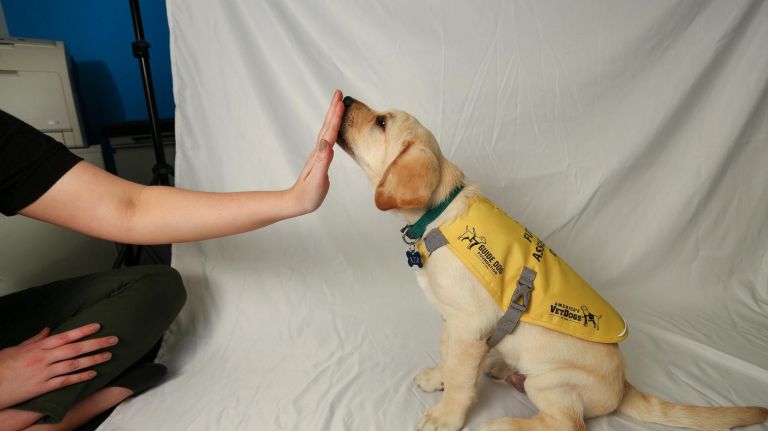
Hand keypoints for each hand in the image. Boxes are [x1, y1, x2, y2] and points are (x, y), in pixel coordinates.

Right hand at [0, 324, 116, 409]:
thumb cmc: (1, 365)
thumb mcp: (17, 348)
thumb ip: (36, 339)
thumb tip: (50, 329)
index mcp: (38, 347)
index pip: (65, 336)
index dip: (83, 330)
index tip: (98, 326)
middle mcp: (44, 359)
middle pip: (75, 349)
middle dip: (96, 343)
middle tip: (114, 339)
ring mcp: (44, 374)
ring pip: (74, 365)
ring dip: (93, 360)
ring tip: (109, 355)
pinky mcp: (43, 388)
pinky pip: (66, 382)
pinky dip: (80, 377)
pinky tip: (93, 373)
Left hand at [290, 89, 344, 213]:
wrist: (297, 202)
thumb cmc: (308, 194)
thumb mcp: (317, 179)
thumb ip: (322, 161)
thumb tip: (326, 142)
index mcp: (320, 154)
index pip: (329, 132)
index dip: (335, 117)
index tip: (340, 101)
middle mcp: (319, 151)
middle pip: (327, 126)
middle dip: (333, 109)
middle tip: (339, 93)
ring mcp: (319, 154)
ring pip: (327, 130)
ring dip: (332, 117)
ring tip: (338, 105)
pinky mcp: (320, 158)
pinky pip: (329, 138)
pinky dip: (332, 129)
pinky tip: (334, 128)